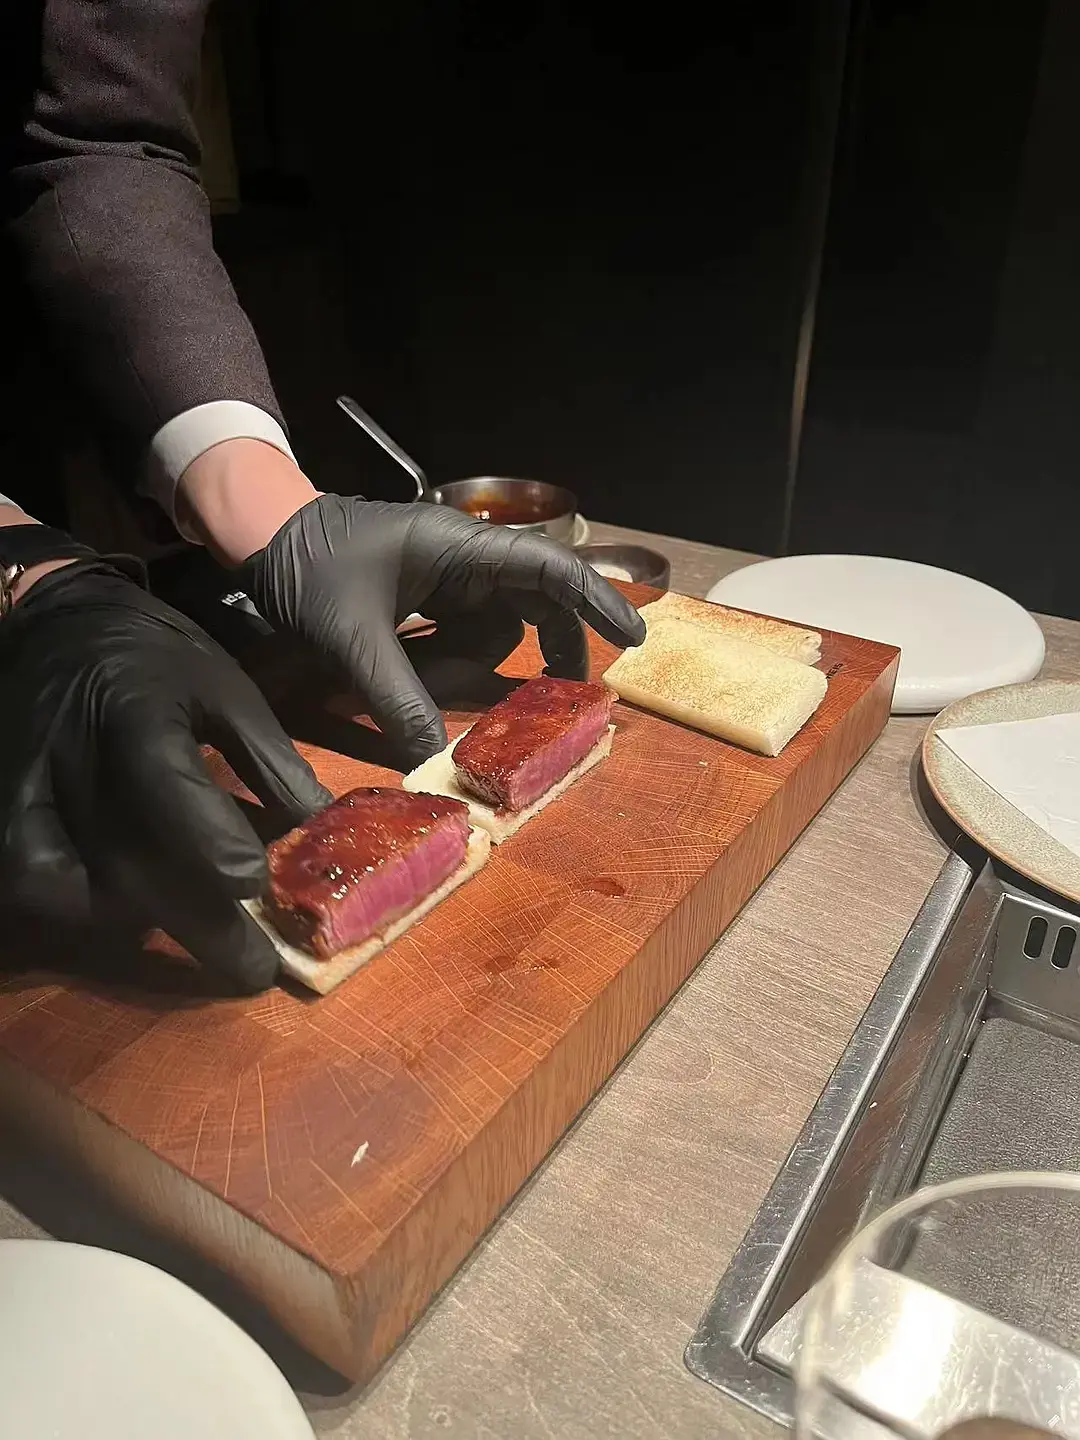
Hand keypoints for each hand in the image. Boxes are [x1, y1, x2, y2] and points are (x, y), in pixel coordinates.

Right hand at [0, 560, 330, 990]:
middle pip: (134, 866)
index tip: (257, 886)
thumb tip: (320, 825)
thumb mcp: (225, 688)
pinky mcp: (5, 812)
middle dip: (202, 929)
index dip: (219, 851)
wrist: (56, 624)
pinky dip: (77, 906)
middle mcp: (75, 763)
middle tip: (254, 972)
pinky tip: (118, 906)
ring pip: (79, 889)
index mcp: (138, 719)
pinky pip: (33, 882)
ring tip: (194, 928)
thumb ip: (270, 758)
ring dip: (142, 920)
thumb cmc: (155, 657)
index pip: (174, 799)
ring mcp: (27, 792)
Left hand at [240, 494, 646, 765]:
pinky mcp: (428, 601)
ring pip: (493, 635)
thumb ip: (395, 698)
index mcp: (459, 548)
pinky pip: (459, 642)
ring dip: (464, 671)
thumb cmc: (307, 565)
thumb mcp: (351, 637)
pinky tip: (400, 676)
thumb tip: (433, 761)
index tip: (634, 641)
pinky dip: (442, 669)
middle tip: (563, 698)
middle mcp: (464, 560)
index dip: (597, 602)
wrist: (257, 537)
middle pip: (535, 606)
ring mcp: (447, 581)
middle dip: (546, 652)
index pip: (549, 569)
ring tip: (406, 681)